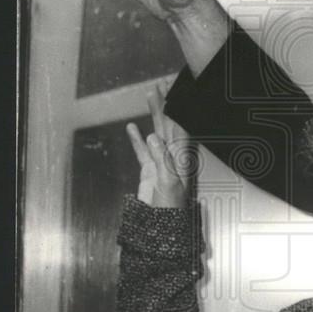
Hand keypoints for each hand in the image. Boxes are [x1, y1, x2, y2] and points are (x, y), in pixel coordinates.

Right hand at [126, 82, 192, 208]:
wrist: (160, 227)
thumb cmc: (170, 207)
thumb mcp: (168, 182)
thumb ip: (161, 159)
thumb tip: (153, 136)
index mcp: (180, 157)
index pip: (179, 127)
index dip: (176, 108)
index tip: (172, 90)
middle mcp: (172, 156)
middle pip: (168, 124)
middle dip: (164, 104)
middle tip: (160, 84)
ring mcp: (160, 162)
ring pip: (156, 132)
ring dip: (152, 114)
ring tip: (149, 96)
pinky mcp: (149, 170)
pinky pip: (142, 150)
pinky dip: (137, 138)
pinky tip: (132, 127)